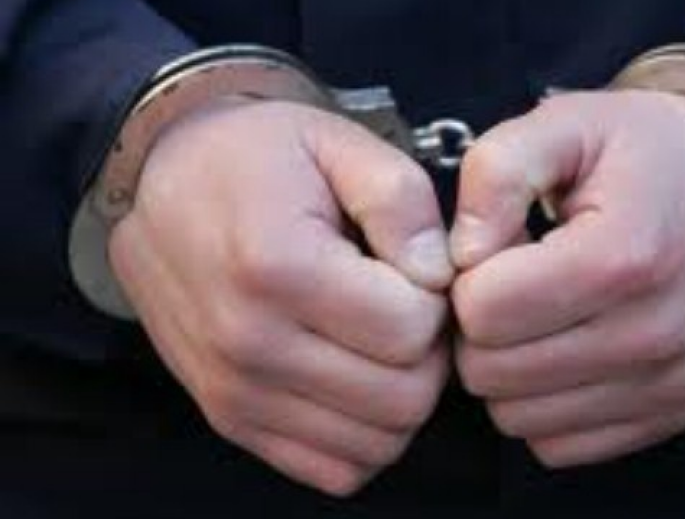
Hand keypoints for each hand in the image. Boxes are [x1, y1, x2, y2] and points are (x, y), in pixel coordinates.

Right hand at [110, 100, 452, 495]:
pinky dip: (363, 436)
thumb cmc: (257, 156)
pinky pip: (332, 469)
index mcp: (279, 266)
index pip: (412, 331)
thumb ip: (402, 202)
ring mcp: (234, 392)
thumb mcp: (337, 141)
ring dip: (401, 398)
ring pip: (375, 445)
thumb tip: (439, 277)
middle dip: (428, 355)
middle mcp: (249, 343)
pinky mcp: (230, 418)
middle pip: (402, 400)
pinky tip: (356, 381)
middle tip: (407, 308)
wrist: (160, 181)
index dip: (437, 300)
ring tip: (379, 340)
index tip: (412, 269)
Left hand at [451, 91, 684, 467]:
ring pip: (516, 417)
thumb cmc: (658, 155)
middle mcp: (651, 336)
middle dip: (482, 326)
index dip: (471, 276)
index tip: (502, 249)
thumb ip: (497, 172)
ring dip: (508, 370)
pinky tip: (565, 351)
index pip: (482, 312)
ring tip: (541, 314)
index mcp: (622, 258)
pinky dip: (544, 405)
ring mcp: (666, 386)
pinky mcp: (671, 414)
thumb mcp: (573, 122)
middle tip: (514, 283)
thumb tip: (459, 256)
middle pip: (491, 372)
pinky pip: (560, 445)